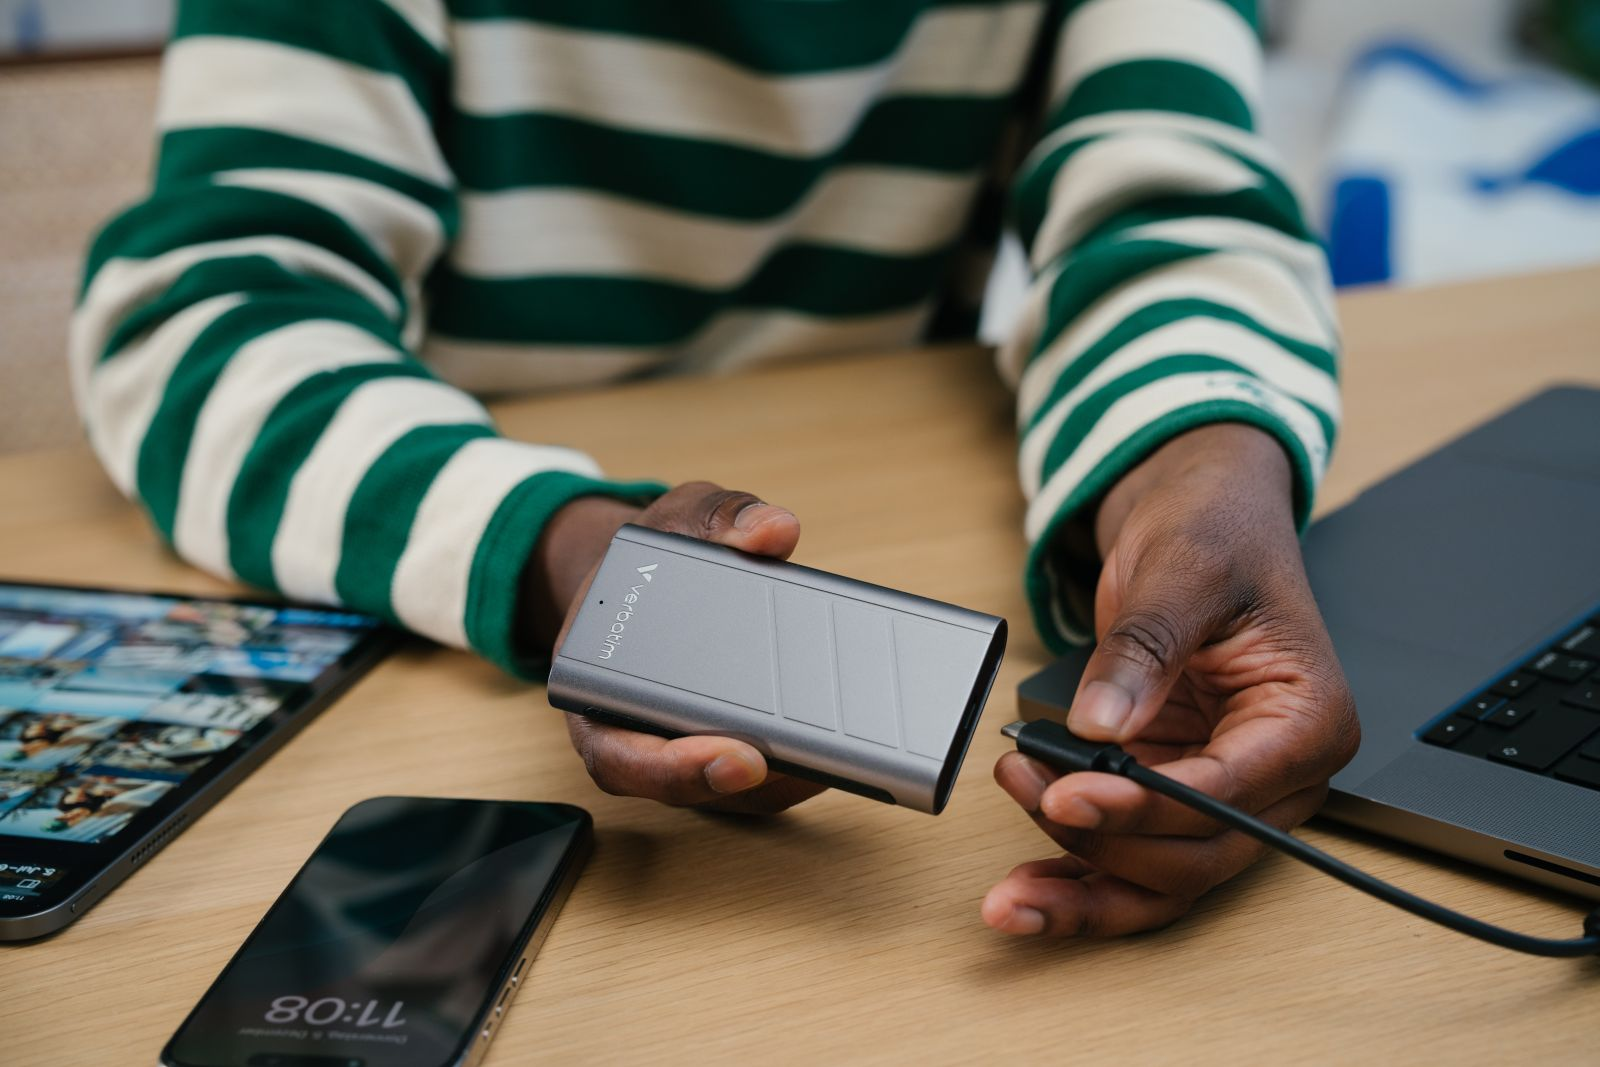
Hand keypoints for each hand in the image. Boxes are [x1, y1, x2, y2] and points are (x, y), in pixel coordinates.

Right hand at [523, 481, 827, 813]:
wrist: (650, 568)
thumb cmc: (657, 550)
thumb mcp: (682, 514)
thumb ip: (721, 514)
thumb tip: (775, 530)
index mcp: (595, 684)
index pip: (620, 755)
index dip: (675, 770)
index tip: (740, 757)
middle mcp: (634, 728)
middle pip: (686, 787)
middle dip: (748, 784)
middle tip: (810, 760)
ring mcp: (682, 743)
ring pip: (729, 795)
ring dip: (783, 781)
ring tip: (842, 750)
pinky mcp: (726, 745)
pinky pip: (757, 777)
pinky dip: (797, 765)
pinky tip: (843, 739)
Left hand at [985, 424, 1359, 935]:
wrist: (1196, 514)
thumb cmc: (1215, 532)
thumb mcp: (1182, 569)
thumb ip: (1146, 647)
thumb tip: (1100, 722)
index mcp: (1306, 720)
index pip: (1227, 791)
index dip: (1144, 805)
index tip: (1070, 794)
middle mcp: (1274, 773)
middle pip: (1195, 855)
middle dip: (1103, 843)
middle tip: (1028, 792)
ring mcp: (1221, 790)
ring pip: (1164, 879)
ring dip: (1085, 886)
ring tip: (1011, 881)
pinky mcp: (1169, 792)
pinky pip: (1134, 859)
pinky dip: (1081, 881)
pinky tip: (1029, 891)